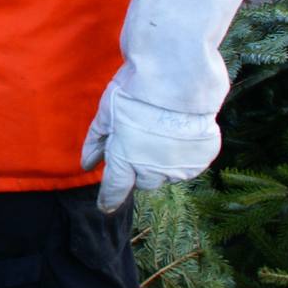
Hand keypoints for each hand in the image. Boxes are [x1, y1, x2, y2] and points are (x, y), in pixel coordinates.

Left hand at [81, 77, 220, 212]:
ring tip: (163, 132)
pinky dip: (183, 154)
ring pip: (167, 174)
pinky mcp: (201, 160)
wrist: (179, 81)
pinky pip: (189, 165)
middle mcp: (152, 171)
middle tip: (141, 142)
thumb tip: (87, 164)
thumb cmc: (136, 93)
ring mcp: (179, 167)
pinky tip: (181, 132)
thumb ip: (97, 142)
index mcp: (125, 161)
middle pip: (144, 181)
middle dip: (139, 168)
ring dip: (163, 161)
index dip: (109, 198)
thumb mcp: (107, 114)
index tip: (105, 205)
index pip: (115, 189)